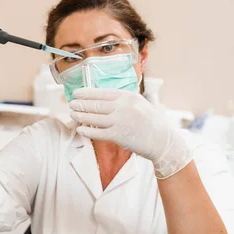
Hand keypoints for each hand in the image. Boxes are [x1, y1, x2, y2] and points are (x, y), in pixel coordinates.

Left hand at [69, 88, 192, 178]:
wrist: (162, 140)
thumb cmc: (149, 121)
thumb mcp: (138, 103)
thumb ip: (121, 100)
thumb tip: (100, 97)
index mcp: (128, 96)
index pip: (102, 92)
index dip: (86, 92)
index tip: (77, 93)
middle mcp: (124, 107)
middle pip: (96, 104)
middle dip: (80, 103)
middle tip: (71, 103)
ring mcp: (121, 121)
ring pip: (94, 117)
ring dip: (81, 115)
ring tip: (72, 114)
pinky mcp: (119, 136)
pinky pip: (98, 132)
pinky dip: (87, 130)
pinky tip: (80, 129)